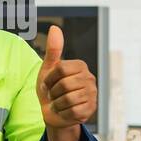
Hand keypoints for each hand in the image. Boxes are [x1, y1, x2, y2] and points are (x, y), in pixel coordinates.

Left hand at [36, 25, 96, 140]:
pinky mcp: (90, 109)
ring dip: (57, 103)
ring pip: (67, 99)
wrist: (53, 113)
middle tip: (54, 94)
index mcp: (80, 66)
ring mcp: (92, 94)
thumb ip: (53, 50)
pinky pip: (71, 110)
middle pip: (64, 84)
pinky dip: (62, 112)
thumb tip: (54, 28)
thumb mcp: (48, 69)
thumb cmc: (50, 89)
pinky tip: (64, 110)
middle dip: (53, 92)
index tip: (49, 83)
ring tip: (59, 102)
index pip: (60, 69)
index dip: (49, 78)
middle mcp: (90, 78)